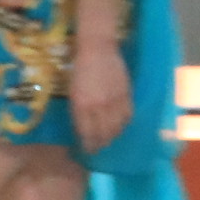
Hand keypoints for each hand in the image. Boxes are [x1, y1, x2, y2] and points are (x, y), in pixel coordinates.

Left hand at [66, 37, 133, 152]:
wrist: (98, 49)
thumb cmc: (80, 69)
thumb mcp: (73, 92)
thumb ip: (78, 112)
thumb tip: (82, 129)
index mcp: (82, 106)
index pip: (87, 134)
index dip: (89, 146)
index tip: (88, 150)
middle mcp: (99, 107)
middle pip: (103, 134)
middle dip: (100, 144)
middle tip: (98, 148)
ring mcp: (114, 102)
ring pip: (117, 128)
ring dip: (113, 136)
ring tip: (109, 139)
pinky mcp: (126, 95)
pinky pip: (127, 116)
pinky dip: (124, 124)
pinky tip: (120, 126)